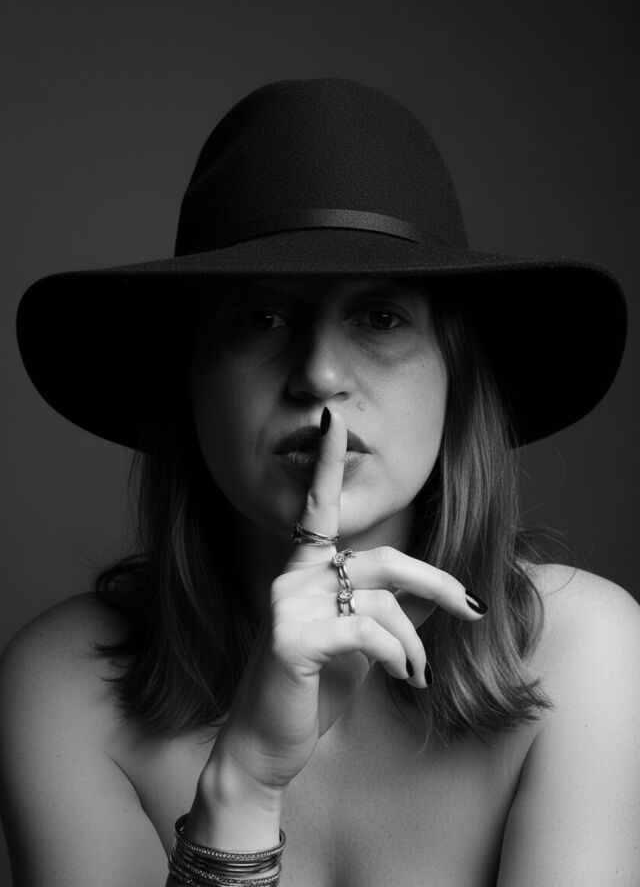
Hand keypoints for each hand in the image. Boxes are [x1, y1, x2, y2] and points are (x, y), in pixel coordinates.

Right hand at [205, 408, 486, 794]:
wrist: (266, 746)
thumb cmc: (312, 690)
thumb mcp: (360, 647)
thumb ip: (391, 613)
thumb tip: (440, 595)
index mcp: (303, 571)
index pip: (318, 509)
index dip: (326, 462)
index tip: (335, 419)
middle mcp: (291, 578)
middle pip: (382, 559)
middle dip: (435, 584)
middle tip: (473, 609)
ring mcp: (287, 606)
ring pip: (382, 604)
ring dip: (414, 645)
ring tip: (416, 676)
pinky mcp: (292, 639)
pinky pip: (368, 633)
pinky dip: (397, 657)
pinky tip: (401, 680)